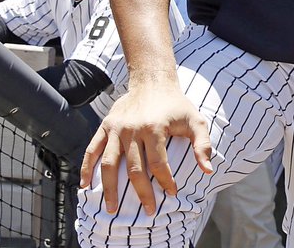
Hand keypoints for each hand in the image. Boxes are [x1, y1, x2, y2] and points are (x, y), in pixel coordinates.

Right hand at [79, 84, 212, 214]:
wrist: (152, 82)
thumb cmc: (176, 105)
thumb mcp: (195, 120)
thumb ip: (203, 144)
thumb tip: (208, 170)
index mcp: (154, 128)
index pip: (158, 164)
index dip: (166, 182)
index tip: (172, 194)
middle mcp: (133, 129)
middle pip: (134, 169)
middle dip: (142, 193)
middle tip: (149, 211)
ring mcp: (116, 128)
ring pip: (109, 164)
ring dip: (110, 189)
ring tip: (112, 209)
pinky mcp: (105, 126)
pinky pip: (92, 149)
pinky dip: (86, 168)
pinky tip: (85, 185)